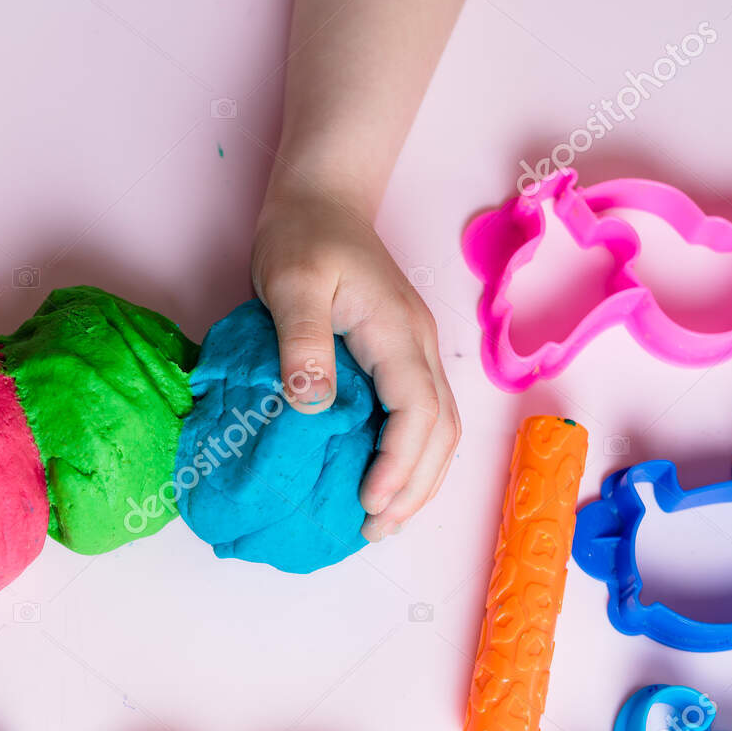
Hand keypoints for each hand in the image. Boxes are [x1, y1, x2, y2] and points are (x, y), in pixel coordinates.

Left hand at [252, 187, 459, 539]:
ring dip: (419, 479)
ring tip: (384, 521)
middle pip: (442, 431)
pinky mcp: (401, 358)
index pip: (417, 411)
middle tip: (374, 531)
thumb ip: (301, 344)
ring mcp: (414, 351)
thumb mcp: (290, 282)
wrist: (320, 199)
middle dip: (414, 487)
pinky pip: (422, 418)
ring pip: (441, 429)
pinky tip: (384, 482)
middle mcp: (417, 346)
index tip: (369, 501)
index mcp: (396, 331)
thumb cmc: (302, 236)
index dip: (399, 463)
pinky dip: (411, 458)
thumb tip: (314, 407)